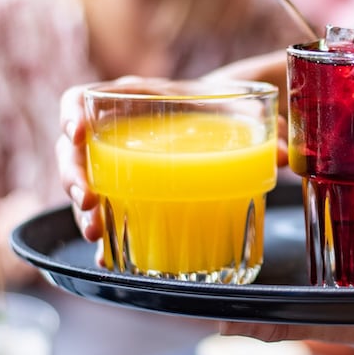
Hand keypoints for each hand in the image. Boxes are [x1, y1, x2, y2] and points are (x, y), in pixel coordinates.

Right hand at [57, 76, 289, 243]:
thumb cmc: (224, 106)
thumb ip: (263, 128)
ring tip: (96, 231)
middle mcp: (115, 129)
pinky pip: (103, 210)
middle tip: (88, 199)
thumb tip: (282, 157)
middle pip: (71, 149)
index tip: (77, 133)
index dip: (70, 115)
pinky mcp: (127, 190)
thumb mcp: (241, 109)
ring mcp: (117, 162)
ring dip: (81, 210)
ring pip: (82, 183)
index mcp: (133, 98)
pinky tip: (106, 256)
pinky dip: (102, 232)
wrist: (228, 117)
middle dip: (72, 176)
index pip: (81, 99)